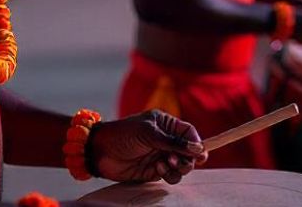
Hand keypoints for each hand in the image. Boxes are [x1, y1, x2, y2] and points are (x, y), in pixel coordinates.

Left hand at [88, 110, 206, 184]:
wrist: (101, 151)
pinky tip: (158, 167)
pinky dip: (169, 174)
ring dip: (179, 167)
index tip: (200, 154)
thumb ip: (174, 142)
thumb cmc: (123, 134)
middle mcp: (166, 141)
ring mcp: (161, 156)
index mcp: (165, 125)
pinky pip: (171, 176)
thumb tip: (198, 148)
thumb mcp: (149, 133)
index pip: (189, 133)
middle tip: (177, 160)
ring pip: (182, 166)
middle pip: (189, 152)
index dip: (197, 143)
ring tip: (165, 162)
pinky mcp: (155, 171)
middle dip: (188, 158)